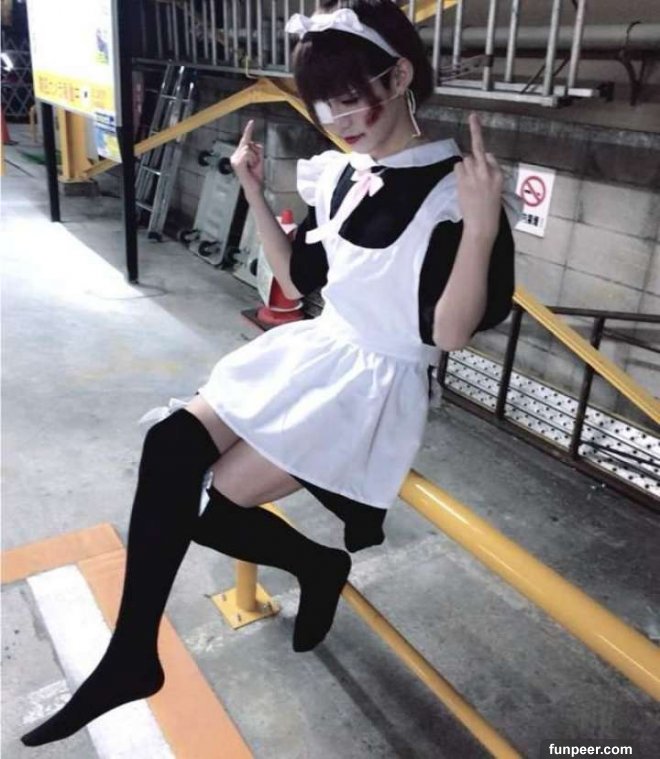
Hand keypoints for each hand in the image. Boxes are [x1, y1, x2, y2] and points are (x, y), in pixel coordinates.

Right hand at [230, 119, 263, 197]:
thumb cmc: (256, 177)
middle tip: (255, 165)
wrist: (255, 189)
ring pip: (248, 147)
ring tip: (252, 167)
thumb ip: (257, 150)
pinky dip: (253, 159)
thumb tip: (253, 143)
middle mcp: (234, 156)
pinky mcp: (237, 162)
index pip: (244, 141)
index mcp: (238, 155)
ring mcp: (234, 159)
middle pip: (248, 143)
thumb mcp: (259, 160)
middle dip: (256, 152)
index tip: (252, 122)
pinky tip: (250, 167)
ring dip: (255, 157)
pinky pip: (248, 152)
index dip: (248, 131)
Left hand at [454, 112, 502, 240]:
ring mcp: (475, 176)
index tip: (474, 118)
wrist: (482, 226)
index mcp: (499, 175)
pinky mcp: (463, 182)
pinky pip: (458, 168)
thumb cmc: (490, 210)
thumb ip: (493, 171)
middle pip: (476, 150)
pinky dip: (458, 172)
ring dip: (465, 167)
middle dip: (474, 144)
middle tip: (473, 126)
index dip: (481, 149)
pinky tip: (463, 183)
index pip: (489, 155)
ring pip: (465, 160)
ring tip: (468, 182)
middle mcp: (488, 172)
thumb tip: (487, 156)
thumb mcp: (498, 189)